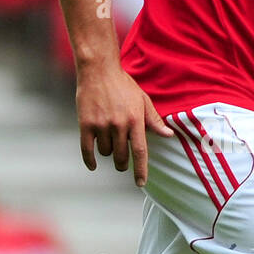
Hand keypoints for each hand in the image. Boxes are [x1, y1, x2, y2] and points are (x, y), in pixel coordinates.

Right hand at [76, 63, 173, 185]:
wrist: (98, 70)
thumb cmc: (123, 85)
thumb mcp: (143, 100)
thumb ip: (153, 120)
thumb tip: (168, 135)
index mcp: (135, 120)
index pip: (140, 152)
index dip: (141, 170)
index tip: (141, 183)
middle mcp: (119, 125)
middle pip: (122, 156)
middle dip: (123, 164)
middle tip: (122, 162)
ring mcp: (101, 125)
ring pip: (106, 153)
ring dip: (108, 152)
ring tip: (109, 141)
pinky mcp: (85, 124)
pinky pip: (87, 150)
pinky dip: (90, 160)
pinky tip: (93, 166)